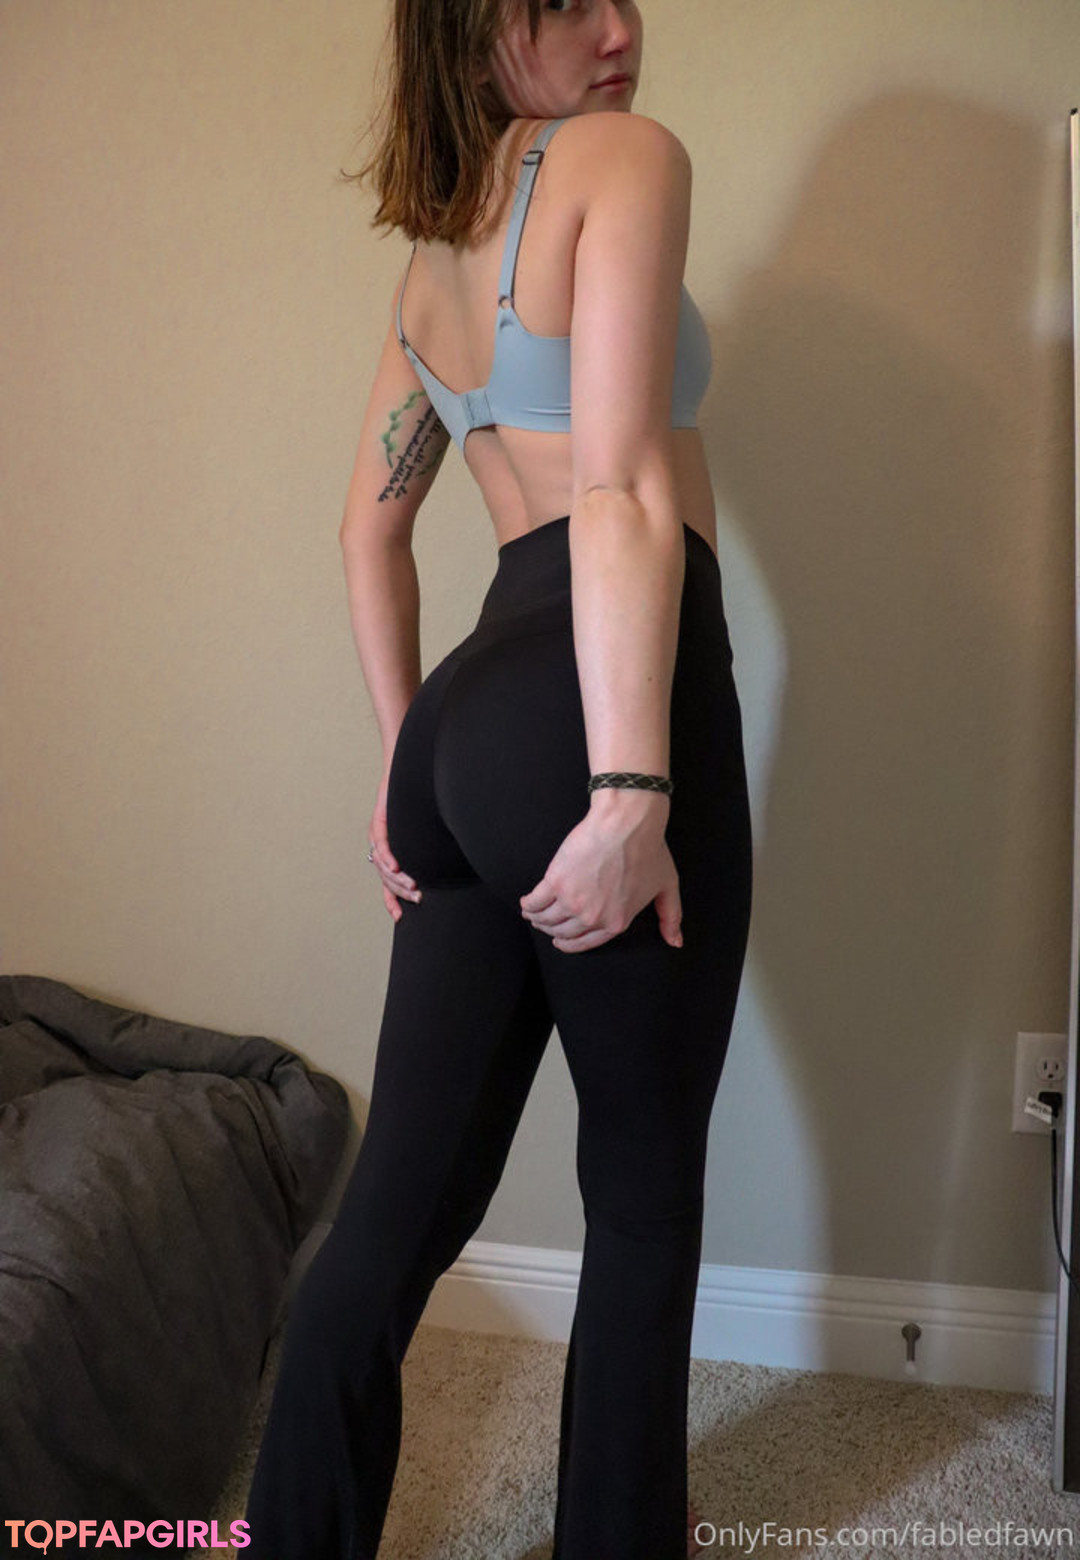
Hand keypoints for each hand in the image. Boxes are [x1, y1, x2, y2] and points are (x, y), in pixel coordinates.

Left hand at [368, 767, 421, 921]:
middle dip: (401, 892)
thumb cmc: (422, 805)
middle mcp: (381, 848)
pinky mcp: (379, 821)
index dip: (391, 901)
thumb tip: (451, 872)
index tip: (400, 917)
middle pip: (386, 879)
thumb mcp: (428, 837)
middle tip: (419, 897)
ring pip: (383, 865)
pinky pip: (381, 843)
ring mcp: (377, 835)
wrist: (408, 774)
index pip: (387, 885)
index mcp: (390, 855)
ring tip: (413, 885)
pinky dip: (388, 857)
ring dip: (397, 878)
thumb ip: (432, 854)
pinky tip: (397, 867)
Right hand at [520, 791, 681, 953]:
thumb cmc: (647, 849)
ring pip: (546, 918)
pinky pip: (535, 902)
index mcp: (616, 922)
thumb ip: (670, 916)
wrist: (626, 823)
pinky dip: (528, 904)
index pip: (585, 942)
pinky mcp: (556, 882)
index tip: (559, 941)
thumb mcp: (666, 886)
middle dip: (551, 929)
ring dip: (536, 917)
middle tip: (544, 923)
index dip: (569, 944)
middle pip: (562, 931)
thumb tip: (675, 941)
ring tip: (531, 911)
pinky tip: (526, 902)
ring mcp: (573, 902)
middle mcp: (592, 917)